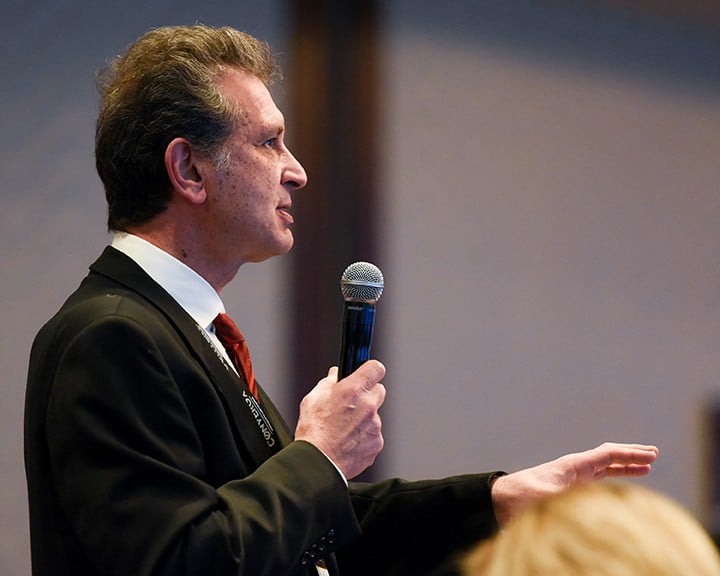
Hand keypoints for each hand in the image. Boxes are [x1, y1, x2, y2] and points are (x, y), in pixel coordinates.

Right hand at [294, 360, 385, 478]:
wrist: (317, 462)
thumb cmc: (313, 432)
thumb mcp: (313, 399)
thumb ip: (329, 383)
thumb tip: (335, 375)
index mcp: (353, 390)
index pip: (376, 368)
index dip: (370, 370)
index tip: (367, 374)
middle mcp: (368, 406)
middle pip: (379, 391)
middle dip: (368, 395)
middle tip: (352, 404)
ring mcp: (375, 425)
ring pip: (375, 415)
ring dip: (365, 418)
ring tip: (345, 428)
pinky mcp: (377, 443)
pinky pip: (374, 434)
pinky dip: (365, 436)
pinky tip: (349, 440)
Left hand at [490, 442, 658, 524]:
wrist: (502, 498)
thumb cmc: (522, 497)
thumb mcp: (545, 498)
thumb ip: (563, 497)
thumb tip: (584, 503)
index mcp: (572, 466)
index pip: (607, 455)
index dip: (630, 454)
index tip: (651, 455)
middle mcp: (574, 468)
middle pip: (608, 456)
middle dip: (631, 455)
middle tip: (653, 453)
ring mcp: (572, 476)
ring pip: (604, 466)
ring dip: (624, 465)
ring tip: (646, 465)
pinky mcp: (568, 487)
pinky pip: (596, 477)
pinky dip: (612, 476)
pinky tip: (620, 481)